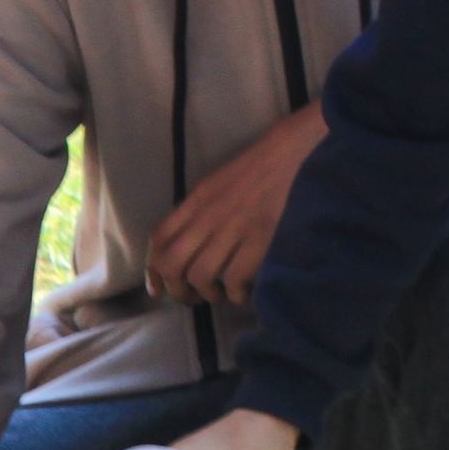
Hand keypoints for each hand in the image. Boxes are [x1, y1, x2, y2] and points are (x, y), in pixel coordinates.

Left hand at [144, 102, 325, 308]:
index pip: (159, 239)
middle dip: (177, 290)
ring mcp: (234, 228)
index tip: (158, 289)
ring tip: (221, 294)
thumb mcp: (218, 184)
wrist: (296, 152)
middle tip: (193, 298)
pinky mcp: (260, 239)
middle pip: (173, 263)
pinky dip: (237, 293)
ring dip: (208, 294)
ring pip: (200, 276)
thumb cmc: (260, 168)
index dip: (152, 269)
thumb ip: (199, 212)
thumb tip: (185, 247)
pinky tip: (245, 291)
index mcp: (197, 200)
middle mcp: (209, 215)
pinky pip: (234, 279)